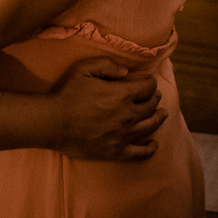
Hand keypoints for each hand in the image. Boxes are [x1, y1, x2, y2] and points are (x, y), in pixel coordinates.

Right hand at [49, 58, 164, 161]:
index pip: (147, 87)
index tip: (148, 80)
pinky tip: (154, 144)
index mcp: (122, 94)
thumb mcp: (85, 68)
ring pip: (150, 127)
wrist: (55, 122)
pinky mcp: (116, 152)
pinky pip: (140, 153)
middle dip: (155, 98)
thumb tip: (127, 72)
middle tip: (155, 96)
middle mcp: (127, 116)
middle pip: (151, 106)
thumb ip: (108, 65)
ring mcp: (123, 136)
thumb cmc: (69, 93)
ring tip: (162, 114)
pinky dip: (150, 149)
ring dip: (158, 119)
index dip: (150, 82)